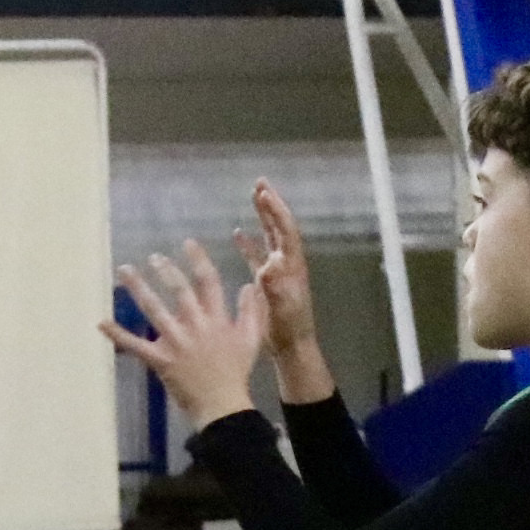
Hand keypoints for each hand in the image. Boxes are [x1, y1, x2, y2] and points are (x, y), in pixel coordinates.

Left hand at [106, 237, 268, 431]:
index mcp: (217, 319)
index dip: (198, 260)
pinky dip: (118, 334)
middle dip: (165, 270)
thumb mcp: (251, 339)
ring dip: (138, 288)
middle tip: (153, 256)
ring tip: (125, 270)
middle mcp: (195, 326)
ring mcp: (176, 342)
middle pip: (178, 290)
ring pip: (154, 310)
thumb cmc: (236, 372)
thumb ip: (250, 310)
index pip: (208, 282)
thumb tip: (248, 285)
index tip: (187, 243)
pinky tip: (101, 322)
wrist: (222, 405)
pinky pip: (135, 346)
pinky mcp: (160, 360)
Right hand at [242, 177, 330, 402]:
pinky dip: (248, 243)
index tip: (264, 194)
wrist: (292, 347)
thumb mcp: (282, 309)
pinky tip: (237, 233)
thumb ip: (276, 286)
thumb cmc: (289, 330)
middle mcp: (286, 264)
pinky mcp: (267, 283)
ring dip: (262, 217)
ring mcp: (277, 272)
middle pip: (280, 227)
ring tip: (254, 196)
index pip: (285, 232)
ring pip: (269, 237)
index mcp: (292, 266)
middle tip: (260, 183)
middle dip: (271, 205)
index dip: (276, 212)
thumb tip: (269, 263)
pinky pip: (256, 256)